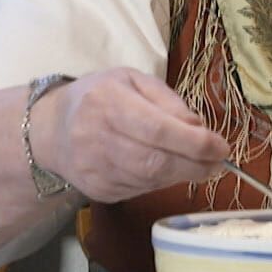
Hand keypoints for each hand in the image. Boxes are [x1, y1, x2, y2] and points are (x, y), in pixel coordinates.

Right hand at [33, 68, 228, 202]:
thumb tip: (199, 128)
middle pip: (156, 162)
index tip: (221, 147)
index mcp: (107, 102)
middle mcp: (96, 137)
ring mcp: (94, 169)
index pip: (157, 129)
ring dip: (181, 174)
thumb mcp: (132, 81)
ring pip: (151, 180)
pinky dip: (161, 181)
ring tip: (196, 163)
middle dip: (195, 165)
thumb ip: (168, 100)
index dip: (194, 143)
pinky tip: (167, 168)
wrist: (51, 130)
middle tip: (218, 163)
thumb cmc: (99, 98)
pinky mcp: (97, 191)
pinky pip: (140, 190)